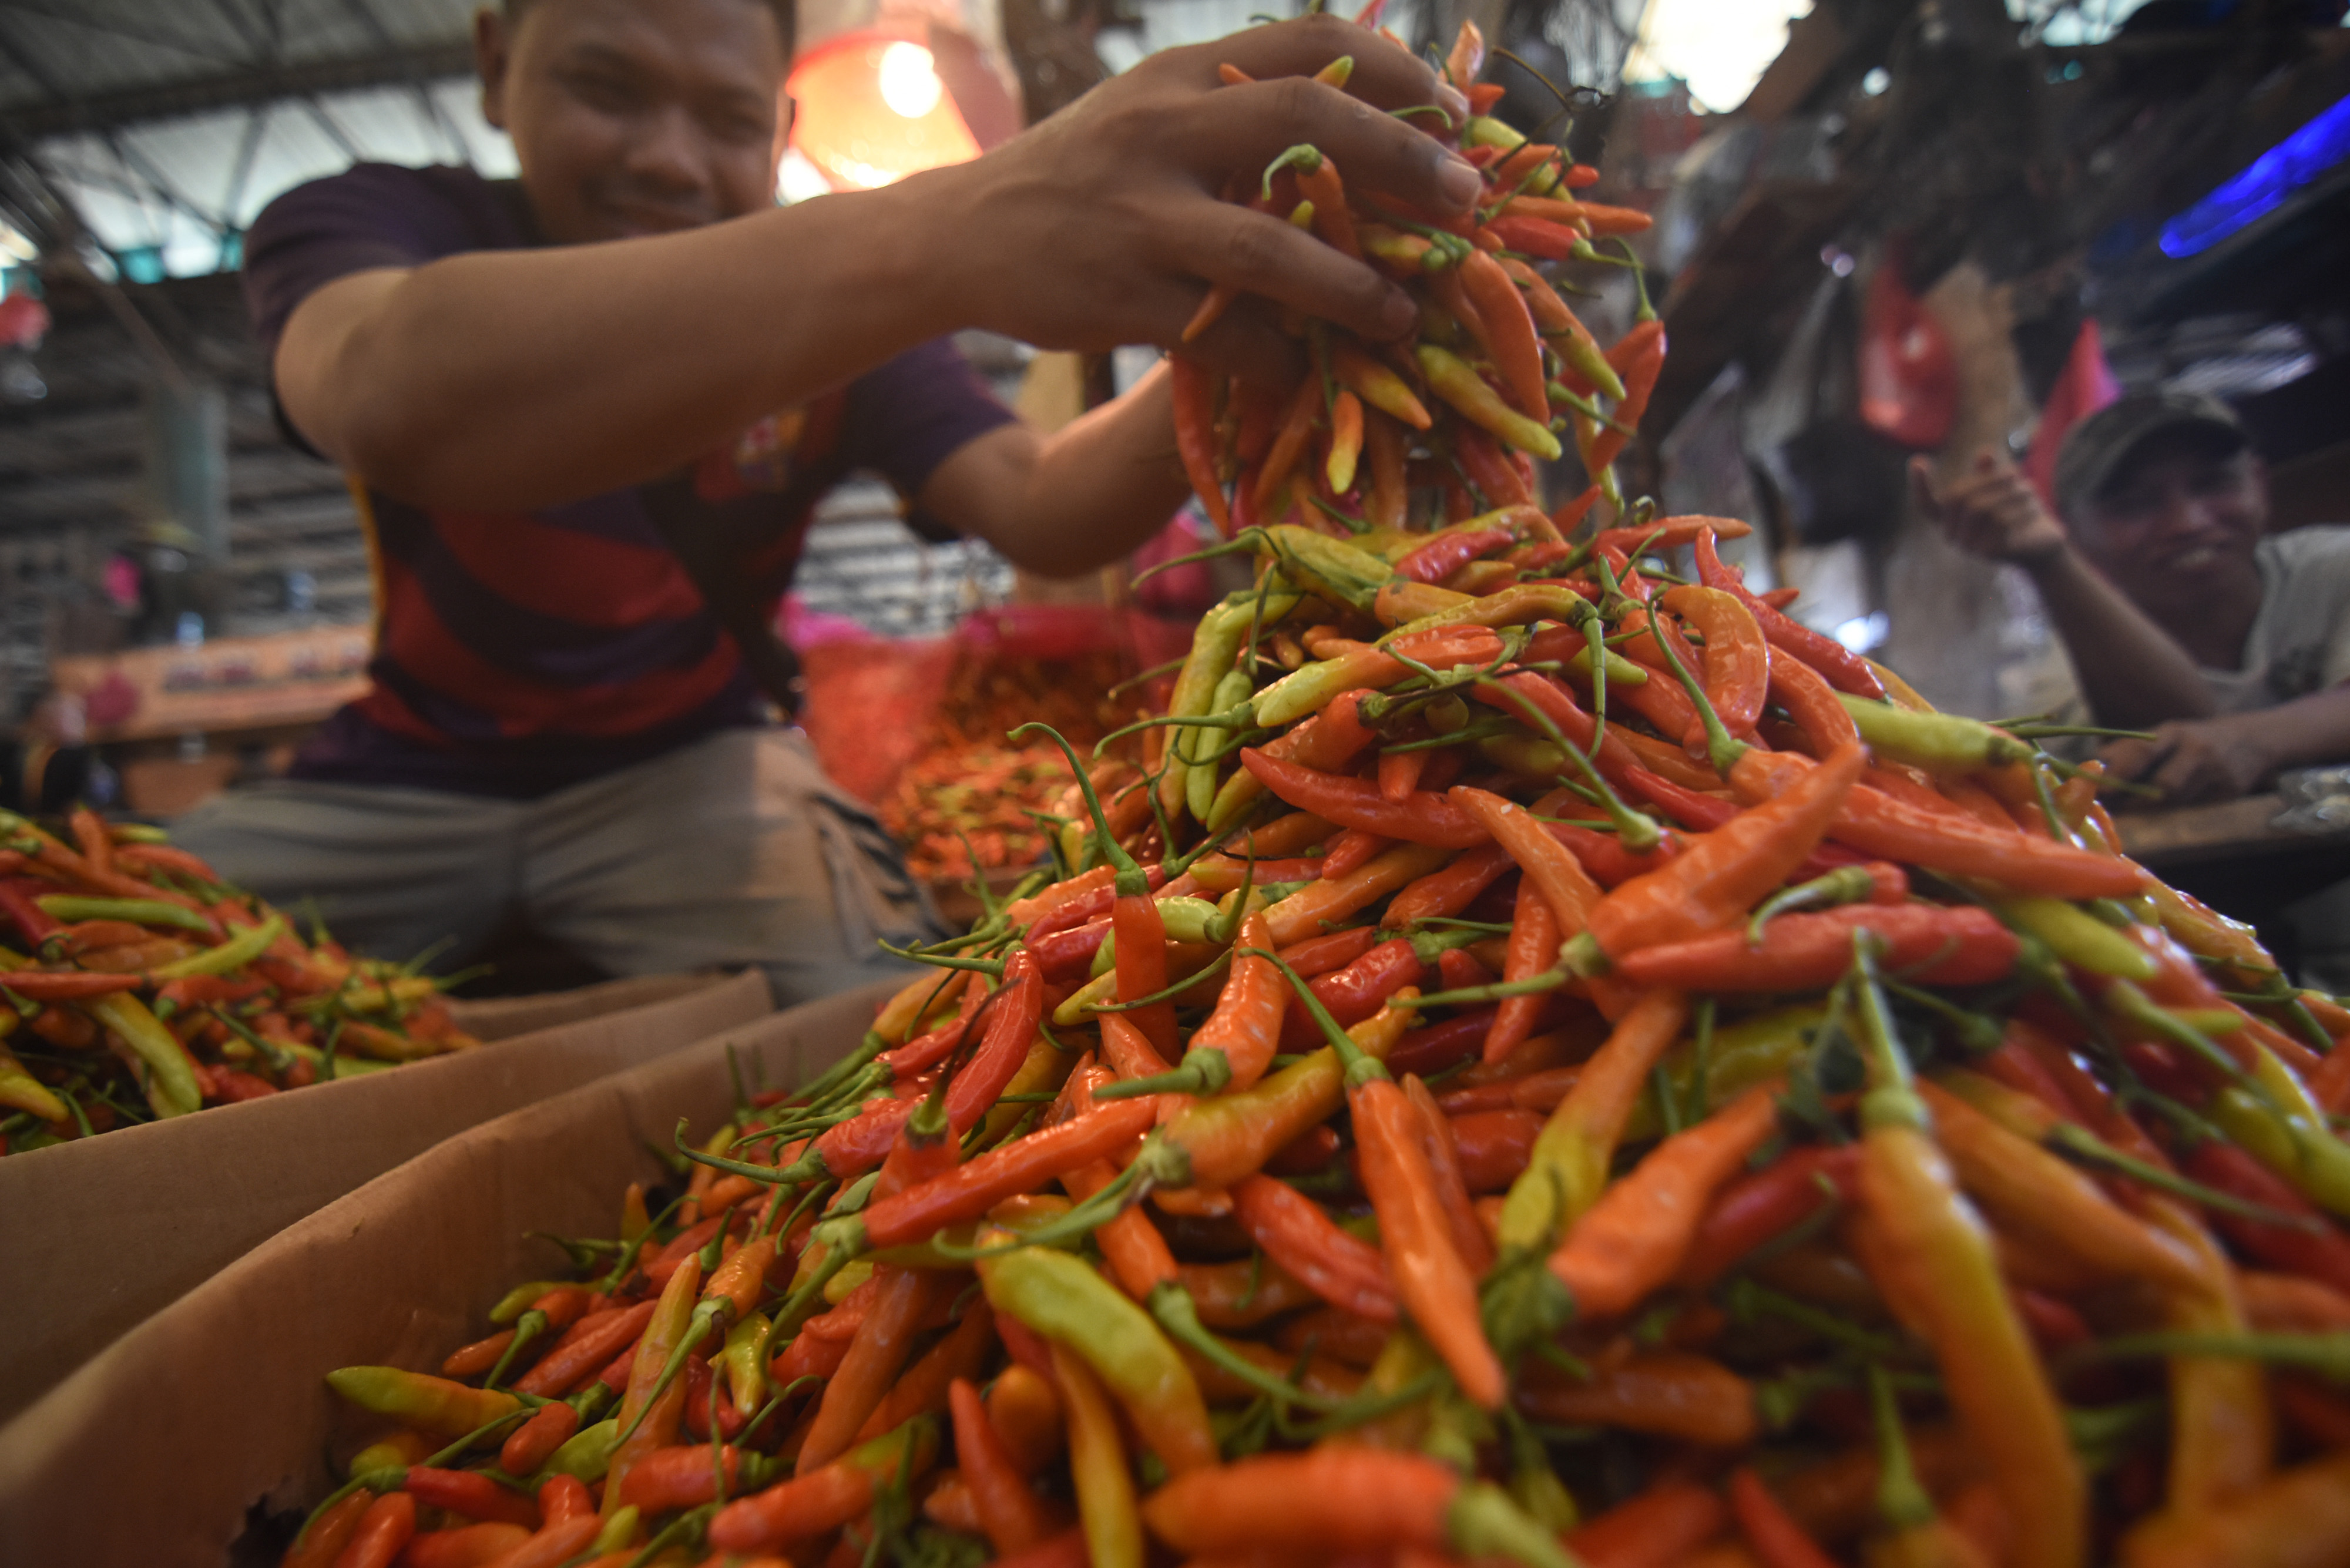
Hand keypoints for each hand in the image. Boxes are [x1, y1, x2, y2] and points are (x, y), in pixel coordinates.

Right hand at [923, 15, 1475, 383]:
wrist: (962, 234)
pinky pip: (1221, 334)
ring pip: (1266, 245)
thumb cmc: (1084, 175)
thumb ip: (1241, 106)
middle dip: (1401, 160)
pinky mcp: (1120, 297)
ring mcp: (1139, 216)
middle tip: (1465, 200)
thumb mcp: (1153, 110)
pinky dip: (1279, 358)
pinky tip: (1315, 373)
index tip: (1459, 113)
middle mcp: (1162, 129)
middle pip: (1305, 123)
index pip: (1311, 44)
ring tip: (1404, 312)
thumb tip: (1368, 115)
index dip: (1398, 74)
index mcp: (1183, 74)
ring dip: (1350, 284)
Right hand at [1909, 449, 2067, 567]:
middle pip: (1958, 497)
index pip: (1926, 505)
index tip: (1917, 460)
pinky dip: (2019, 510)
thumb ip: (1990, 474)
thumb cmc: (2018, 514)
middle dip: (1990, 479)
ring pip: (1982, 508)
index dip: (1920, 485)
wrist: (2041, 547)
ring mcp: (1968, 547)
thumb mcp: (2004, 491)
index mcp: (1950, 521)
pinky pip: (1999, 522)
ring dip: (2010, 493)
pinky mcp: (1988, 553)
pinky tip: (2034, 508)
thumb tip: (1985, 452)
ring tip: (2031, 490)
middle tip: (2016, 472)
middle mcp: (1953, 536)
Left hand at [2098, 715, 2274, 807]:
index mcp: (2172, 733)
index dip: (2120, 772)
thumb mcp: (2164, 737)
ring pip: (2180, 802)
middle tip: (2120, 811)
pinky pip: (2198, 808)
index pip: (2143, 751)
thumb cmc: (2191, 742)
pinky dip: (2182, 810)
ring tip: (2145, 808)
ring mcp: (2217, 771)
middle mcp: (2196, 749)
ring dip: (2158, 809)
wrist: (2251, 739)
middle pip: (2165, 784)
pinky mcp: (2231, 791)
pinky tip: (2178, 806)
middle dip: (2139, 801)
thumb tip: (2094, 763)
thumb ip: (2130, 749)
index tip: (2101, 791)